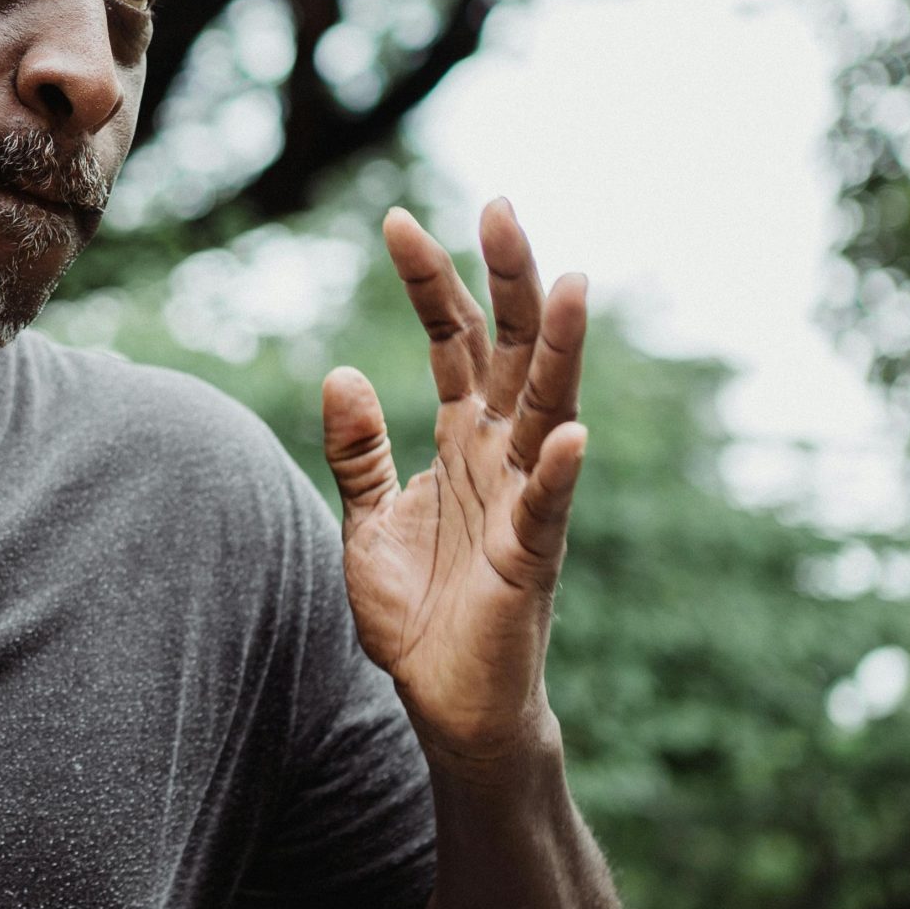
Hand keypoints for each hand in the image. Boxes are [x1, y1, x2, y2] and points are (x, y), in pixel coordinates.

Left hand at [322, 201, 587, 768]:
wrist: (447, 705)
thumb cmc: (417, 615)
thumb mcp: (366, 522)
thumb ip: (357, 451)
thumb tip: (340, 372)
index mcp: (462, 441)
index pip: (451, 342)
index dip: (429, 282)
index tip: (395, 220)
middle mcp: (502, 457)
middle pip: (511, 351)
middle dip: (505, 279)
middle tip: (499, 203)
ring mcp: (525, 503)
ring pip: (548, 410)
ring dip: (559, 349)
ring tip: (568, 282)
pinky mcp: (530, 560)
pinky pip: (549, 509)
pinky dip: (561, 471)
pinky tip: (569, 432)